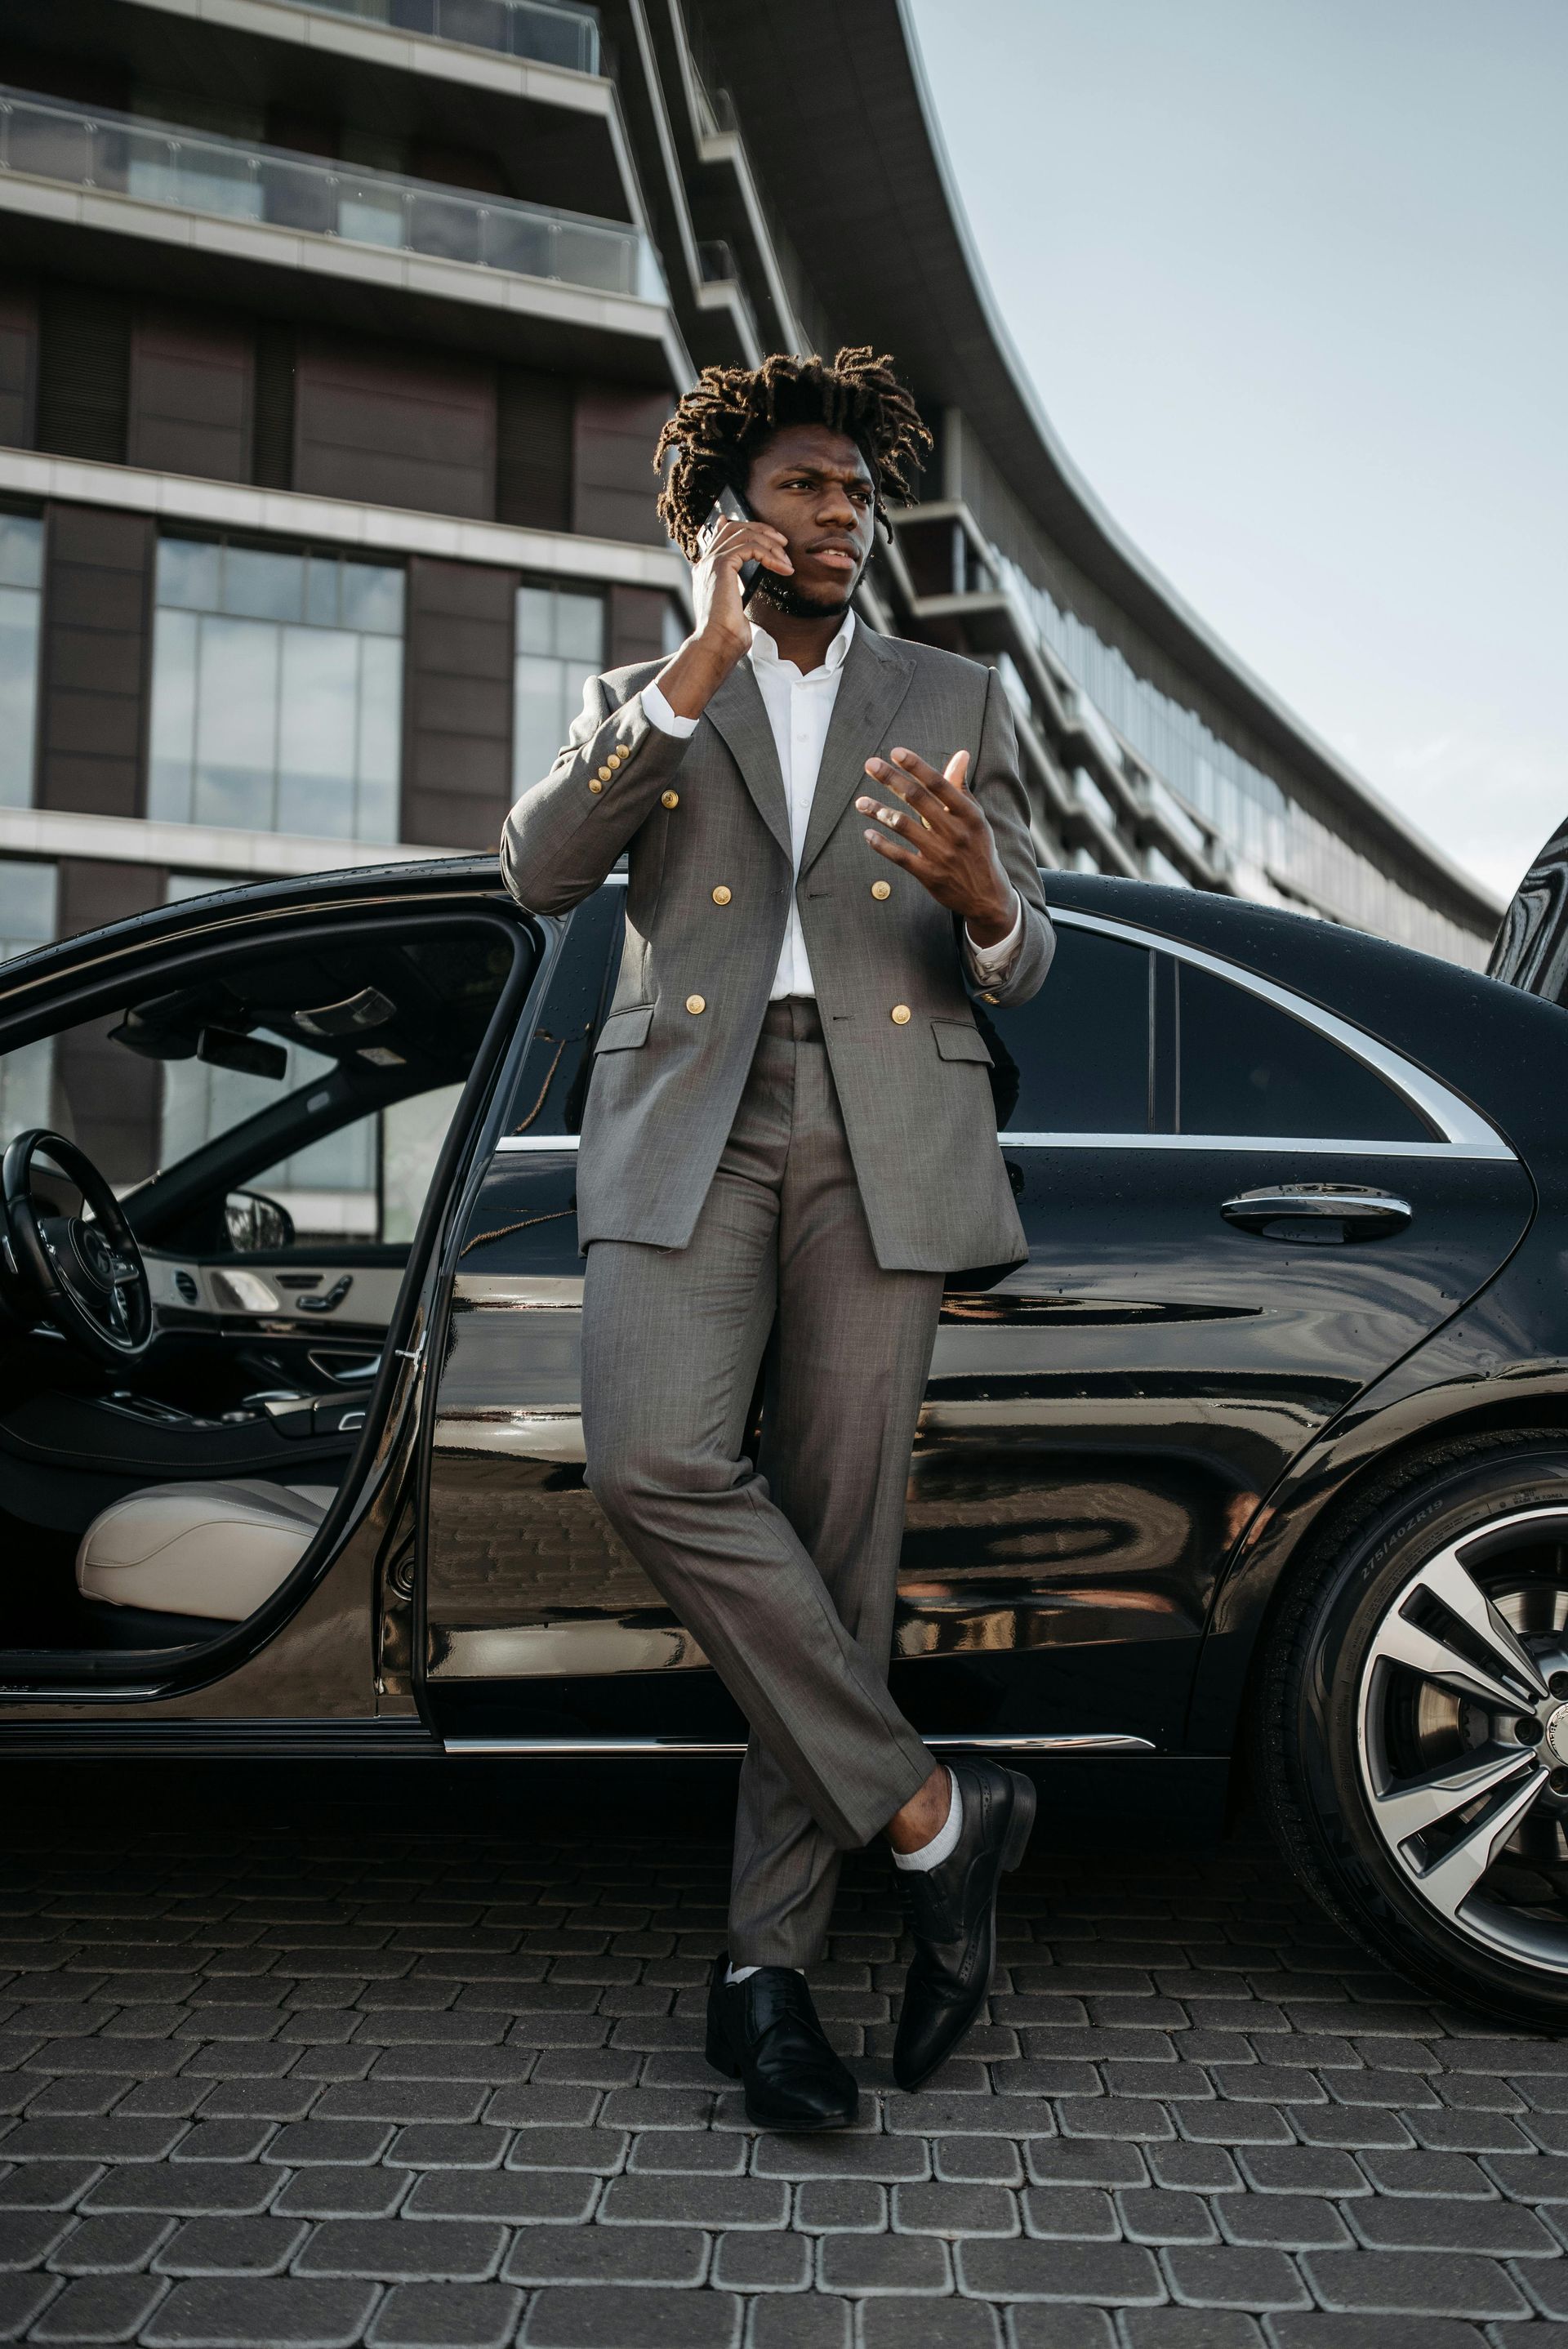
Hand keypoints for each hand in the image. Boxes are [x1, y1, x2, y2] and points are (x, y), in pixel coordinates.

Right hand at [655, 518, 792, 719]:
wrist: (716, 644)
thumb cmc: (727, 636)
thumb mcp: (737, 610)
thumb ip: (741, 594)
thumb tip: (748, 598)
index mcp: (706, 572)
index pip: (719, 537)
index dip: (741, 526)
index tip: (763, 530)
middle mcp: (706, 564)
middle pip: (733, 527)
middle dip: (761, 530)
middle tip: (782, 543)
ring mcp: (712, 562)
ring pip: (743, 533)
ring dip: (769, 542)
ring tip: (786, 559)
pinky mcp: (722, 565)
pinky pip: (750, 546)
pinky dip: (770, 554)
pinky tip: (782, 568)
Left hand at [856, 747, 1015, 941]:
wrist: (987, 895)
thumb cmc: (977, 848)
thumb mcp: (975, 818)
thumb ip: (961, 787)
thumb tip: (961, 754)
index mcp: (969, 814)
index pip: (940, 784)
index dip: (917, 766)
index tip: (895, 752)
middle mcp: (956, 832)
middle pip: (918, 799)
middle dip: (892, 779)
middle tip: (870, 764)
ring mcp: (941, 855)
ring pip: (904, 826)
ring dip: (880, 811)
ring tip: (861, 802)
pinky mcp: (929, 875)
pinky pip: (900, 856)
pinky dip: (881, 844)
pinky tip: (868, 833)